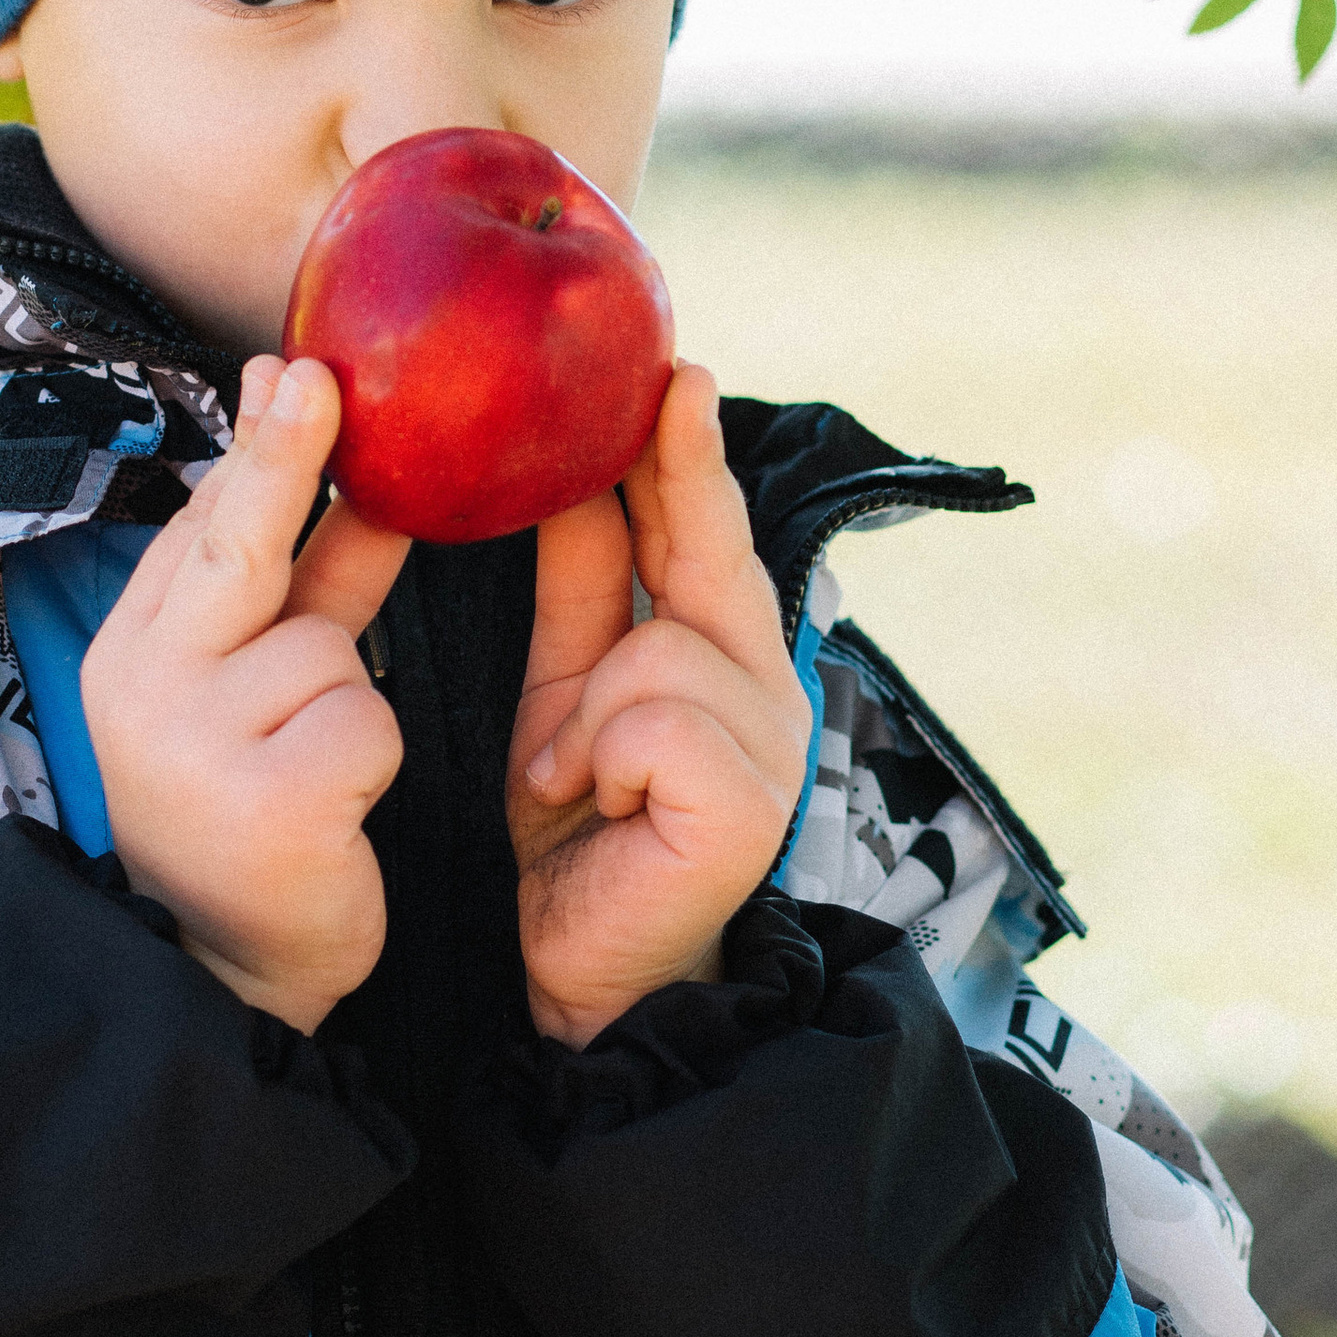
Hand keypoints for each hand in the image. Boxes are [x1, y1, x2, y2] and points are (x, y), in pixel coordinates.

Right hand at [82, 353, 410, 1032]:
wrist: (224, 972)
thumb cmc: (252, 804)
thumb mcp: (259, 682)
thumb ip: (300, 573)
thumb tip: (313, 428)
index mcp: (133, 649)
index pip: (206, 528)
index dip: (261, 447)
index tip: (289, 365)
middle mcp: (143, 687)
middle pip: (236, 546)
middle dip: (281, 456)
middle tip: (315, 378)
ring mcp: (194, 745)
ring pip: (334, 653)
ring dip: (351, 704)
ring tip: (307, 774)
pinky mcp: (265, 804)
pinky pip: (365, 724)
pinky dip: (371, 761)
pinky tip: (328, 814)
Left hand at [505, 363, 809, 1049]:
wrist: (570, 972)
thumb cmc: (574, 829)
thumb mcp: (564, 686)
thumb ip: (579, 585)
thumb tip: (564, 469)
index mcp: (721, 652)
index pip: (702, 530)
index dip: (685, 450)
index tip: (672, 364)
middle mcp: (766, 684)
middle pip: (713, 552)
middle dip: (682, 467)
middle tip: (672, 377)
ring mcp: (772, 747)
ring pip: (660, 645)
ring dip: (587, 711)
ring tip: (569, 778)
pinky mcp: (750, 807)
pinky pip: (653, 724)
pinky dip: (599, 758)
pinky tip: (593, 806)